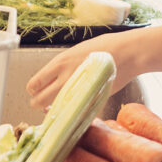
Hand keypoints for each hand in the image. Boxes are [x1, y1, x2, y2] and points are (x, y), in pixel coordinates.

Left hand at [25, 29, 141, 109]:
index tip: (38, 91)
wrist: (128, 53)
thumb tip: (52, 80)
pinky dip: (73, 114)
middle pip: (38, 101)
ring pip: (54, 110)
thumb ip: (63, 67)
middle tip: (45, 102)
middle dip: (39, 103)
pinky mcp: (91, 101)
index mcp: (60, 63)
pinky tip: (77, 108)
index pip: (34, 84)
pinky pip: (75, 113)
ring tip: (61, 106)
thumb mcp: (77, 52)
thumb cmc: (105, 48)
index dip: (34, 90)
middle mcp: (65, 79)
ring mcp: (78, 91)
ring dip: (54, 110)